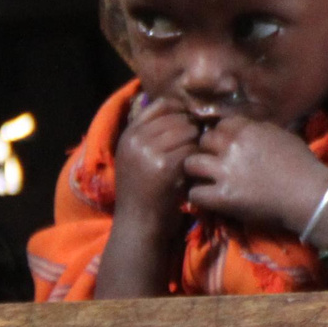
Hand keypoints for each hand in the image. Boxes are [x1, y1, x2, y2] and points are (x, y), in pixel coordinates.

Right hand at [111, 97, 200, 225]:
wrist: (138, 223)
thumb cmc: (144, 189)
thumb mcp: (139, 156)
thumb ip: (154, 132)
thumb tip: (185, 107)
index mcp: (129, 134)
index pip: (162, 104)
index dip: (182, 111)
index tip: (189, 126)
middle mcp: (136, 139)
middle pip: (179, 117)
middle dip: (193, 129)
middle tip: (194, 147)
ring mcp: (148, 152)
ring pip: (189, 131)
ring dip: (197, 143)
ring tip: (192, 159)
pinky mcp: (164, 166)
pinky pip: (193, 149)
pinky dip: (198, 159)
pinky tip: (193, 171)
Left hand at [182, 114, 327, 236]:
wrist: (307, 194)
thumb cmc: (302, 164)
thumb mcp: (283, 135)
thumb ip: (260, 129)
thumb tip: (246, 129)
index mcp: (248, 130)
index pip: (221, 124)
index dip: (222, 135)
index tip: (226, 144)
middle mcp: (232, 147)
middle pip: (203, 141)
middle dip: (207, 150)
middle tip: (213, 161)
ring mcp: (224, 172)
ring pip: (191, 164)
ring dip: (196, 170)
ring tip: (203, 178)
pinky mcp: (221, 197)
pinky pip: (194, 192)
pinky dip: (198, 195)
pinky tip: (208, 196)